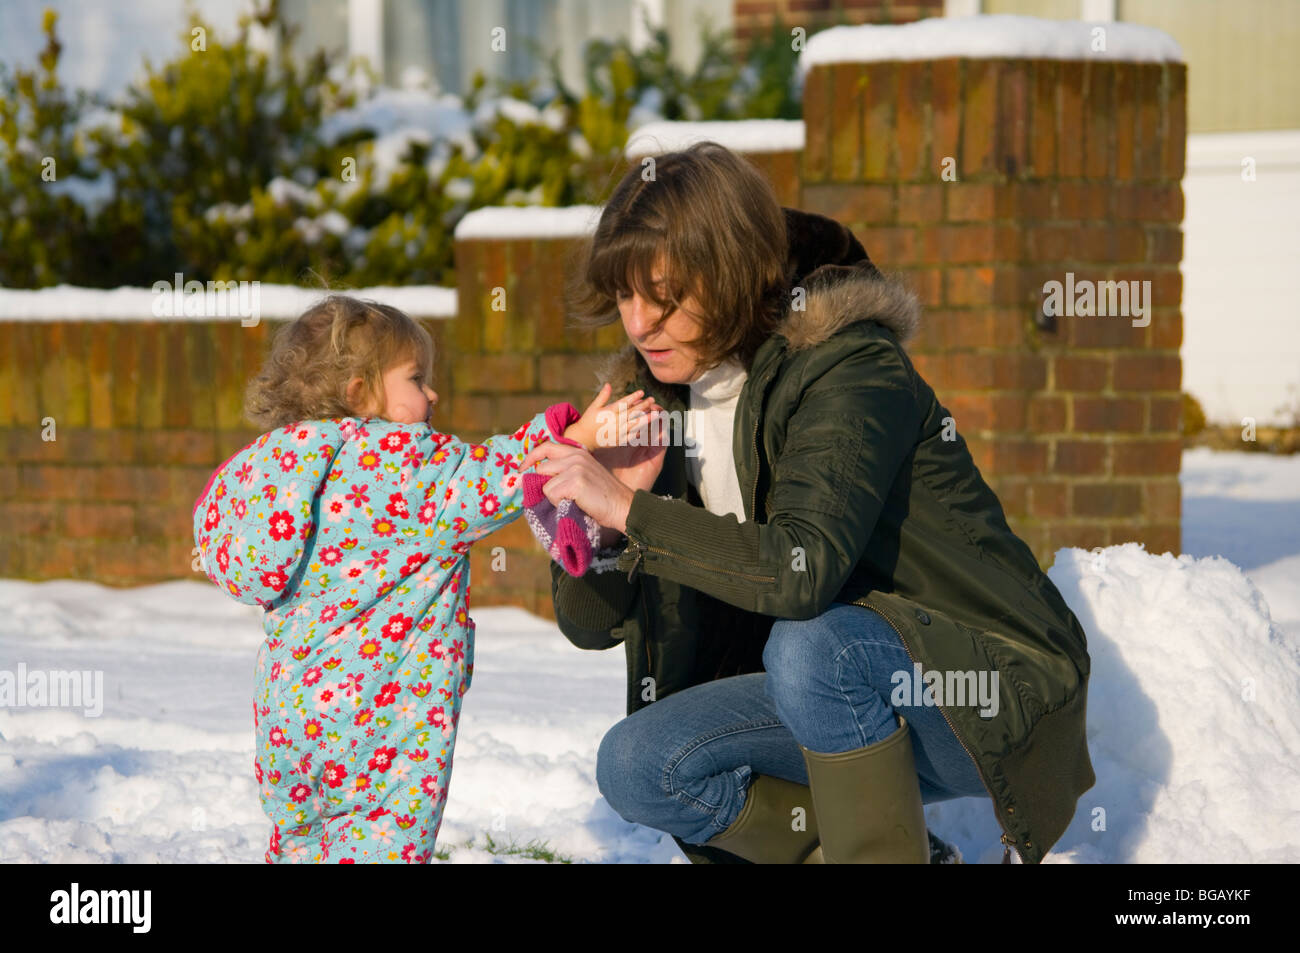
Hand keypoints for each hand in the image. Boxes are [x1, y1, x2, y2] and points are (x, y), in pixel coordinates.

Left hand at [519, 440, 639, 533]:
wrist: (623, 507)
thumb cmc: (602, 496)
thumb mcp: (584, 474)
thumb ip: (565, 470)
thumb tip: (536, 475)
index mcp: (578, 452)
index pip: (546, 446)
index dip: (531, 457)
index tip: (522, 469)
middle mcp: (576, 456)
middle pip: (542, 468)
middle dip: (544, 484)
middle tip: (558, 496)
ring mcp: (576, 467)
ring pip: (546, 484)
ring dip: (555, 497)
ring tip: (573, 500)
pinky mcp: (576, 481)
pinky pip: (552, 494)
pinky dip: (559, 503)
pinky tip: (576, 503)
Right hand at [563, 382, 662, 451]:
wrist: (583, 438)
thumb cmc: (589, 420)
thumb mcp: (594, 407)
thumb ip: (603, 396)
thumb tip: (608, 384)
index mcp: (608, 412)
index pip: (623, 403)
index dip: (633, 397)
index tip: (642, 392)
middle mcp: (614, 422)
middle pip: (632, 413)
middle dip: (643, 406)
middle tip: (652, 400)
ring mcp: (617, 432)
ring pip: (634, 425)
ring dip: (646, 419)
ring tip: (655, 414)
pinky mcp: (618, 440)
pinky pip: (631, 436)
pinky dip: (640, 432)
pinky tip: (648, 428)